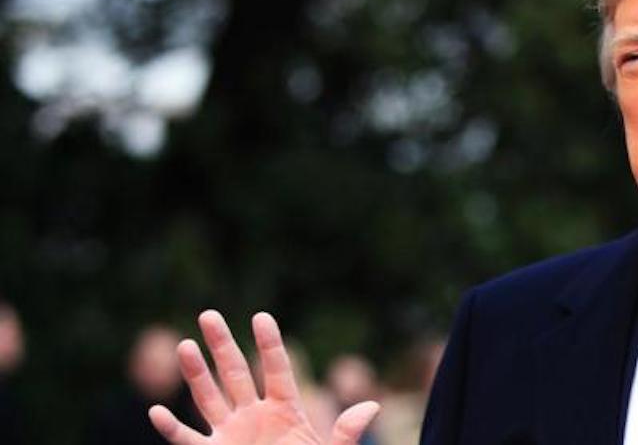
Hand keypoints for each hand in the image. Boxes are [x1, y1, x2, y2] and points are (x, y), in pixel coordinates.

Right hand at [147, 310, 379, 444]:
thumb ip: (346, 434)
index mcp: (286, 411)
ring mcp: (231, 435)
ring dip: (196, 374)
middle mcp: (254, 416)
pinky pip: (188, 441)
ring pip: (209, 398)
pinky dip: (171, 429)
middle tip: (208, 314)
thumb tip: (372, 407)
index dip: (269, 345)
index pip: (277, 370)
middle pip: (235, 374)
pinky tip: (156, 412)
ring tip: (185, 344)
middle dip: (222, 345)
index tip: (260, 317)